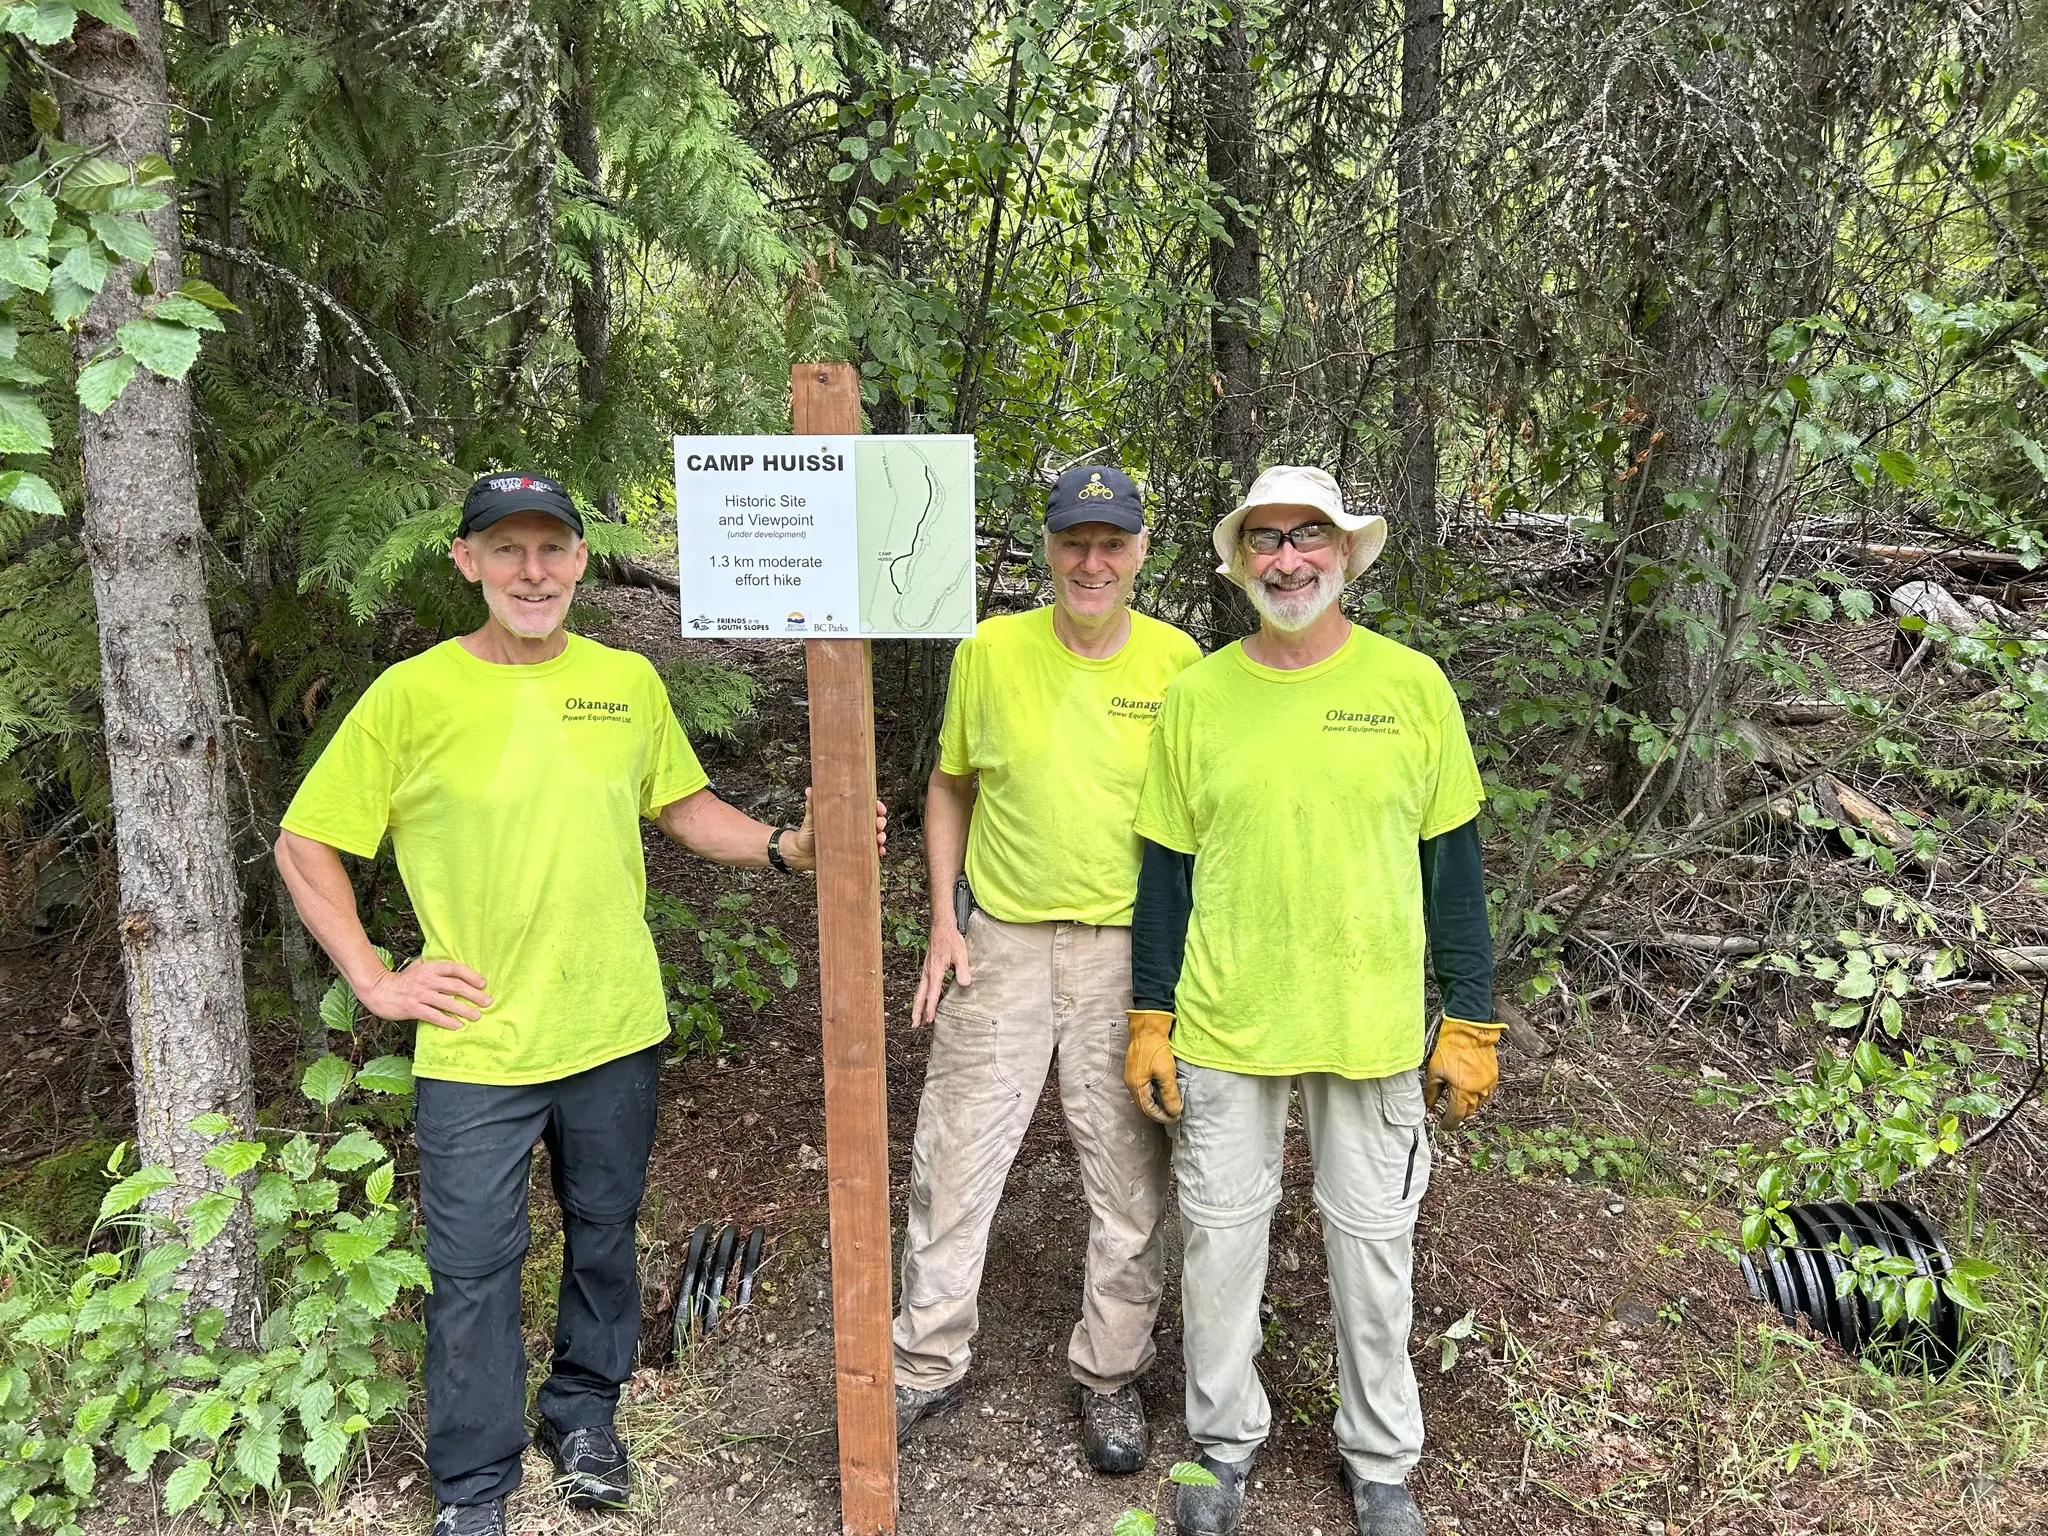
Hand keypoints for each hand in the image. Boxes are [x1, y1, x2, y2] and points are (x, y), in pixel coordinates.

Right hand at [358, 960, 491, 1031]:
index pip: (454, 969)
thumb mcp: (418, 967)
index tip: (483, 983)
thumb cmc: (403, 980)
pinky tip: (458, 1026)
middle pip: (455, 986)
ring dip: (464, 1010)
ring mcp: (420, 995)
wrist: (379, 991)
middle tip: (488, 1002)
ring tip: (477, 1016)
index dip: (470, 975)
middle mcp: (427, 980)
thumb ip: (435, 965)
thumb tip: (455, 964)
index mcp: (430, 968)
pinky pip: (434, 1016)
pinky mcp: (413, 1008)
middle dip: (474, 995)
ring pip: (447, 1003)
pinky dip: (447, 1021)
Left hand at [783, 788, 887, 870]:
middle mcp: (853, 828)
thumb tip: (810, 789)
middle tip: (879, 824)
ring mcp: (854, 841)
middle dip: (880, 822)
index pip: (866, 808)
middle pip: (873, 822)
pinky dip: (877, 852)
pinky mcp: (853, 854)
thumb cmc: (806, 833)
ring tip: (879, 840)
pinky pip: (869, 853)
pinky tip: (879, 852)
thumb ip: (812, 805)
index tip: (879, 808)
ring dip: (881, 837)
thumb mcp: (810, 818)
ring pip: (874, 837)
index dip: (876, 807)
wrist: (800, 855)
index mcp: (846, 815)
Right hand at [912, 921, 969, 1026]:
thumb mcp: (961, 954)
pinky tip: (925, 999)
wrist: (941, 927)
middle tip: (915, 1025)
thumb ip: (963, 970)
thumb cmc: (951, 939)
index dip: (930, 1008)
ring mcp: (926, 970)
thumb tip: (965, 984)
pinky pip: (923, 985)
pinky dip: (922, 996)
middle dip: (917, 1011)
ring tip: (917, 1018)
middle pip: (920, 996)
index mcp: (935, 972)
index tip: (929, 1020)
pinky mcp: (928, 968)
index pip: (932, 994)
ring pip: (920, 991)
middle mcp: (927, 973)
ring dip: (918, 1005)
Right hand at [1124, 1010, 1181, 1123]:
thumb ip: (1170, 1095)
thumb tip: (1174, 1111)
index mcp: (1136, 1086)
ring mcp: (1133, 1076)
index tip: (1176, 1117)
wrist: (1148, 1028)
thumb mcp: (1166, 1073)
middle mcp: (1131, 1083)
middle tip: (1175, 1113)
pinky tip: (1165, 1091)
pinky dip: (1155, 1093)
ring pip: (1145, 1097)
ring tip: (1172, 1103)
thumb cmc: (1155, 1049)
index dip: (1162, 1116)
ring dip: (1158, 1102)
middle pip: (1145, 1105)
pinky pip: (1145, 1088)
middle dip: (1160, 1112)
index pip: (1148, 1110)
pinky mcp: (1137, 1070)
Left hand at [1423, 1017, 1501, 1128]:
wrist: (1469, 1033)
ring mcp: (1488, 1085)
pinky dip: (1478, 1096)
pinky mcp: (1494, 1077)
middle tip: (1449, 1113)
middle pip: (1468, 1112)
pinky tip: (1470, 1090)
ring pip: (1479, 1104)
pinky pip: (1486, 1093)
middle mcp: (1477, 1092)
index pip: (1456, 1117)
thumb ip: (1432, 1092)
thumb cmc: (1450, 1051)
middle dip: (1459, 1114)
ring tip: (1460, 1102)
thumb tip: (1429, 1105)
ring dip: (1469, 1105)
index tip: (1443, 1125)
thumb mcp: (1435, 1072)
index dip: (1449, 1123)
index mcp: (1462, 1092)